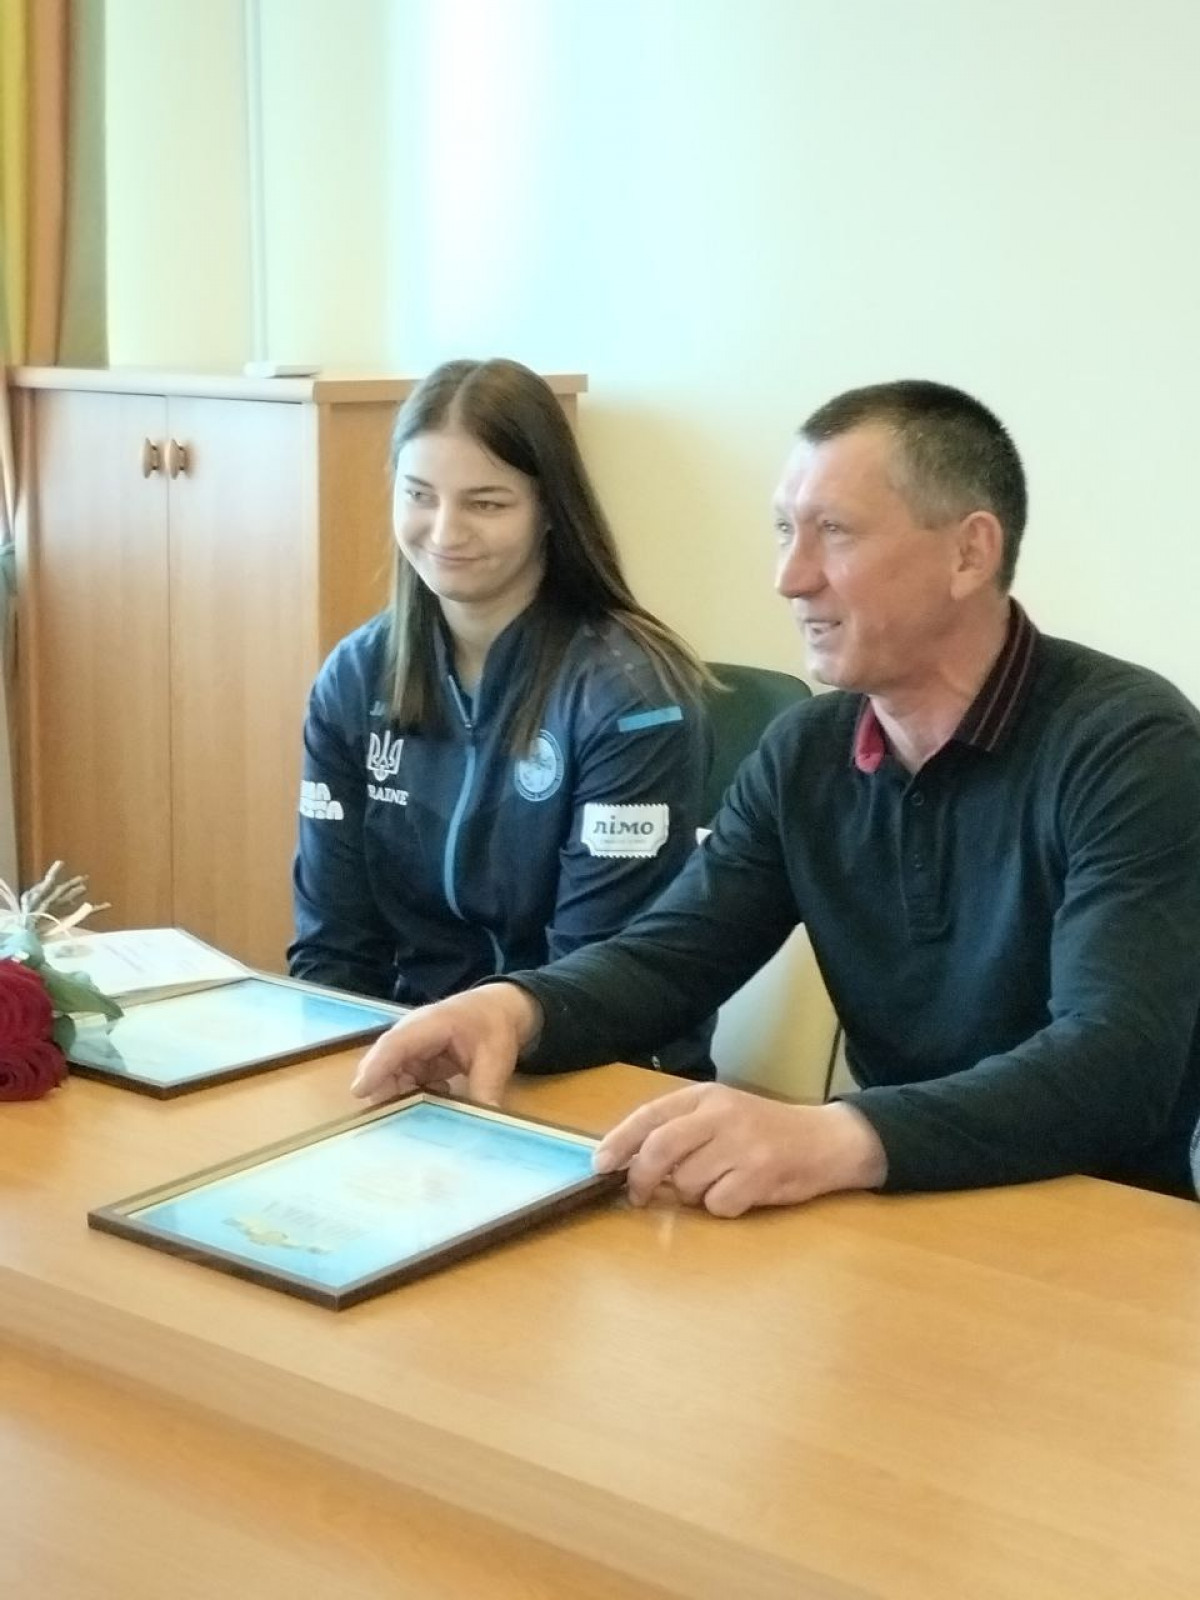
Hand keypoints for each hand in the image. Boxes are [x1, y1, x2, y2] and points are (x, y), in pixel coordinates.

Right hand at [350, 984, 542, 1106]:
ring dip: (396, 1099)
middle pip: (385, 1060)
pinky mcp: (417, 1062)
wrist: (500, 1010)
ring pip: (391, 1076)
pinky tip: (426, 1113)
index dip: (377, 1067)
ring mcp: (412, 1048)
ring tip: (408, 1124)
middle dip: (379, 1090)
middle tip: (381, 1123)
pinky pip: (404, 1083)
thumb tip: (486, 1121)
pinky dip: (410, 1099)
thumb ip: (487, 1088)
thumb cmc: (494, 1025)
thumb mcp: (496, 1058)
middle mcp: (413, 1034)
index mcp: (431, 1024)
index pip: (396, 1044)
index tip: (360, 1091)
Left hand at [592, 1083, 886, 1216]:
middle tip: (638, 1195)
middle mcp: (721, 1114)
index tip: (600, 1165)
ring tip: (718, 1182)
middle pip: (660, 1149)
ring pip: (686, 1183)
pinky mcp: (760, 1174)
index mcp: (705, 1096)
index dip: (619, 1142)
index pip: (650, 1116)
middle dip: (641, 1178)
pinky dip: (721, 1207)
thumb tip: (630, 1163)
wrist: (826, 1140)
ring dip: (691, 1195)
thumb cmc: (765, 1130)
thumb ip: (680, 1131)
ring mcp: (742, 1143)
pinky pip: (717, 1204)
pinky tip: (741, 1193)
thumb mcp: (721, 1115)